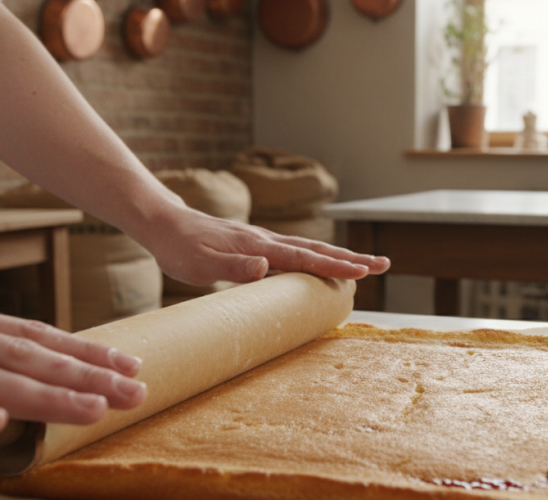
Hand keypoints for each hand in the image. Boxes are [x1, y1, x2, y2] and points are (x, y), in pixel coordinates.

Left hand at [140, 206, 389, 285]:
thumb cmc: (180, 249)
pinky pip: (295, 252)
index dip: (335, 266)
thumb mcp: (200, 265)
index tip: (364, 272)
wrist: (164, 224)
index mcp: (259, 247)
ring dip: (338, 257)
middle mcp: (266, 241)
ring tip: (364, 265)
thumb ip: (233, 266)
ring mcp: (263, 241)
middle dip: (351, 259)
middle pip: (317, 249)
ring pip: (309, 249)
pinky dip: (317, 257)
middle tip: (384, 265)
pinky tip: (322, 263)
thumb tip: (266, 267)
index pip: (305, 257)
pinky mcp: (256, 245)